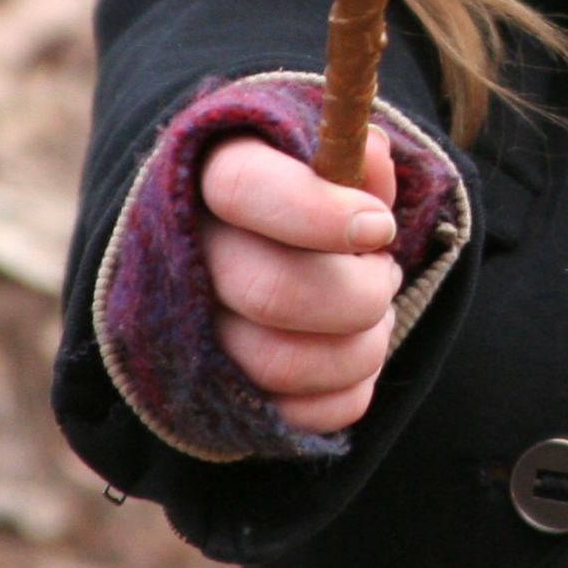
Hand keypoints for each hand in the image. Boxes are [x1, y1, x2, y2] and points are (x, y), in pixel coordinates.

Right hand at [199, 126, 401, 434]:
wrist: (258, 248)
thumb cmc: (304, 191)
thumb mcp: (323, 153)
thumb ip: (349, 152)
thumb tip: (371, 151)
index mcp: (206, 173)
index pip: (242, 189)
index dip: (319, 212)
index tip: (380, 226)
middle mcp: (183, 255)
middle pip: (273, 293)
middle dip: (361, 292)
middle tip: (384, 272)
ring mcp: (190, 334)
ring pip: (283, 364)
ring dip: (362, 345)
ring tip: (376, 312)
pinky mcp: (218, 396)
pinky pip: (297, 416)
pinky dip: (349, 391)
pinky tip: (355, 351)